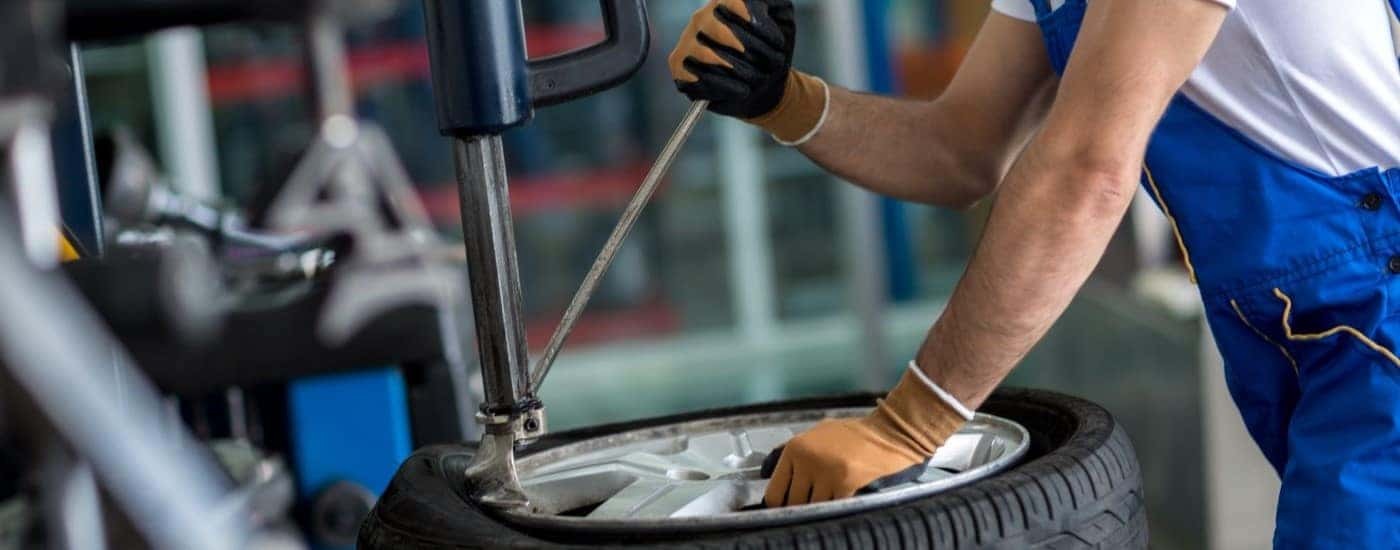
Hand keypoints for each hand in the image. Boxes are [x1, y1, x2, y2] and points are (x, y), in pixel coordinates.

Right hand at [668, 0, 825, 142]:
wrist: (764, 83)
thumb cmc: (771, 49)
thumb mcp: (781, 18)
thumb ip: (773, 2)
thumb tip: (759, 3)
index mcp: (724, 2)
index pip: (738, 3)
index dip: (760, 26)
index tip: (778, 44)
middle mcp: (702, 18)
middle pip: (723, 31)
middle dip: (753, 53)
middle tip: (770, 66)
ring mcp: (687, 41)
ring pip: (709, 55)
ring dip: (740, 72)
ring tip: (758, 80)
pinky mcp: (679, 66)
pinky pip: (697, 77)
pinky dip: (724, 87)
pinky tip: (741, 91)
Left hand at [764, 367, 967, 506]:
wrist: (889, 433)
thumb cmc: (854, 434)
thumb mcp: (818, 434)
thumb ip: (795, 454)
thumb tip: (770, 475)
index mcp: (795, 448)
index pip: (774, 491)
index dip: (780, 504)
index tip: (787, 508)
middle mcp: (806, 460)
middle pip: (793, 503)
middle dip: (801, 507)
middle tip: (811, 504)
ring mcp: (825, 473)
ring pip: (813, 507)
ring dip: (821, 507)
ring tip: (830, 497)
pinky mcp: (846, 483)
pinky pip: (834, 506)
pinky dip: (838, 505)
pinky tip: (844, 496)